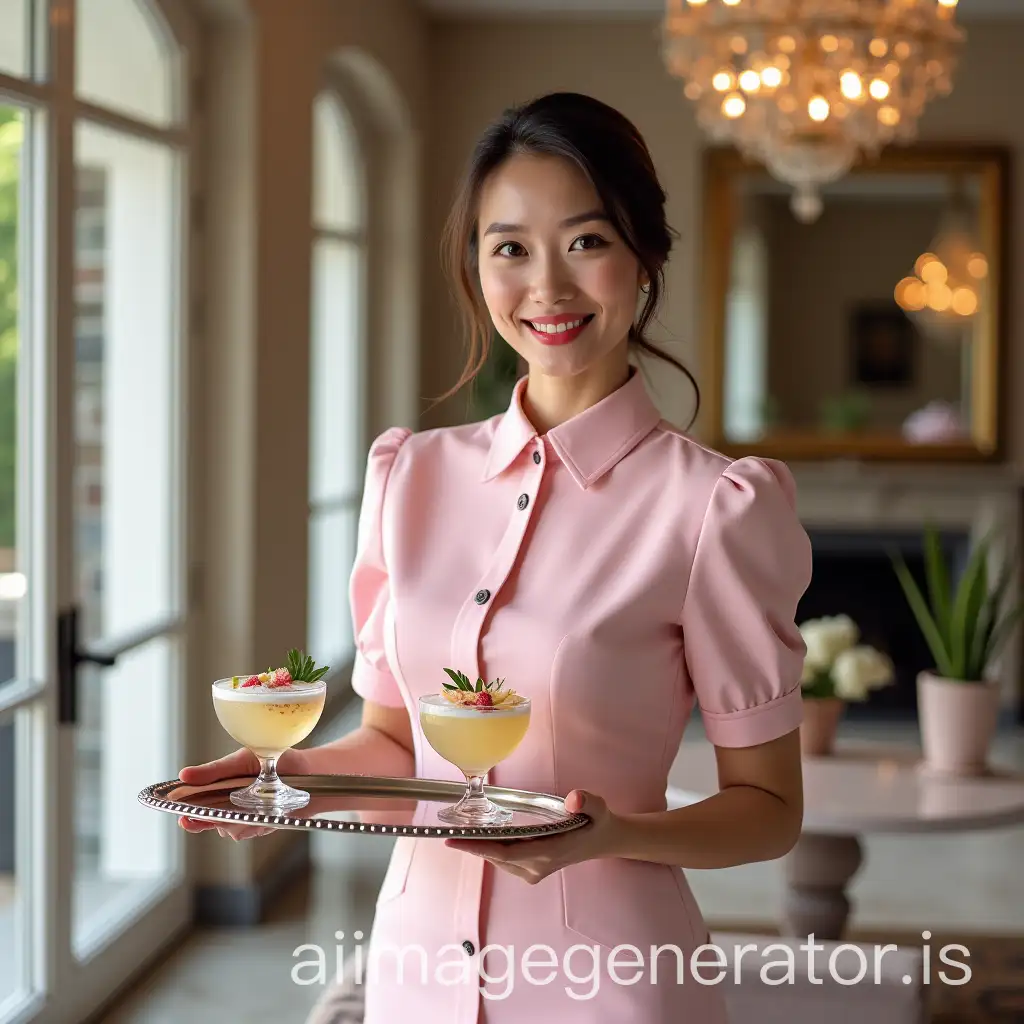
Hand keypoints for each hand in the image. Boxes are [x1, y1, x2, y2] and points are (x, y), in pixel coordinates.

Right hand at [176, 747, 311, 841]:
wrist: (310, 771)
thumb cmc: (275, 760)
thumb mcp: (242, 760)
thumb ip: (215, 771)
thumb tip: (183, 775)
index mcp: (219, 787)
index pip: (196, 805)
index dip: (189, 815)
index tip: (184, 818)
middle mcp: (229, 805)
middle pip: (212, 823)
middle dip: (214, 821)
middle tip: (218, 814)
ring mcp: (245, 817)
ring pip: (231, 830)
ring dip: (240, 820)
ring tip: (254, 804)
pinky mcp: (262, 825)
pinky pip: (252, 831)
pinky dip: (258, 822)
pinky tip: (267, 811)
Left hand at [443, 790, 619, 883]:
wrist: (604, 840)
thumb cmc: (598, 822)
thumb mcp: (598, 808)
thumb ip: (587, 802)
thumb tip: (574, 799)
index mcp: (549, 852)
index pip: (506, 852)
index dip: (479, 847)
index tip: (454, 841)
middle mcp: (538, 866)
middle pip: (497, 857)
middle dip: (473, 846)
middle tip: (448, 834)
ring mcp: (534, 871)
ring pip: (500, 860)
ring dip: (481, 848)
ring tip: (459, 834)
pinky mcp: (532, 869)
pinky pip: (505, 859)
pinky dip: (491, 849)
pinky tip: (481, 837)